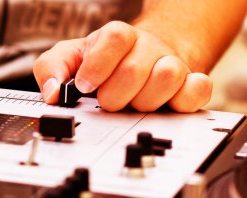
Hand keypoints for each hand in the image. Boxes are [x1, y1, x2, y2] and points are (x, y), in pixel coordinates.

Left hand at [33, 21, 211, 111]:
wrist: (140, 60)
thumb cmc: (102, 62)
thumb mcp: (70, 60)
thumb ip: (52, 69)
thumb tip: (52, 92)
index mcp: (117, 37)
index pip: (115, 37)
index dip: (98, 66)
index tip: (87, 86)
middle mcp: (147, 47)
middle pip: (135, 69)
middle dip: (114, 96)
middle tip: (107, 101)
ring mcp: (171, 64)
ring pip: (167, 77)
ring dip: (142, 101)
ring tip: (133, 104)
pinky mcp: (190, 84)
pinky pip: (198, 90)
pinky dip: (181, 101)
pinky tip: (163, 106)